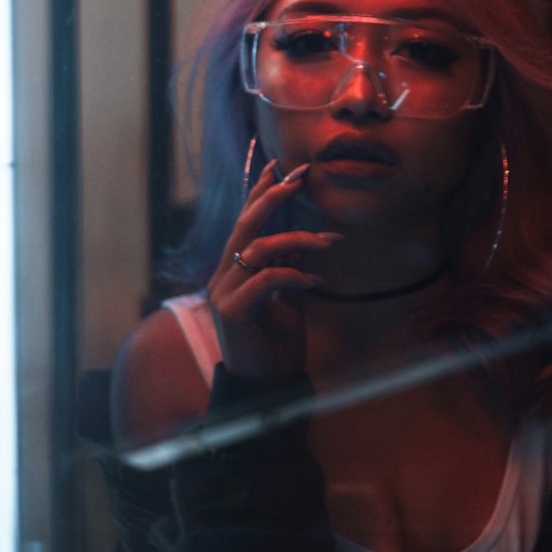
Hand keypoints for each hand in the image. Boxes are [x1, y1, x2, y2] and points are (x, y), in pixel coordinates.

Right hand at [206, 160, 341, 385]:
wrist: (268, 386)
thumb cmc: (277, 345)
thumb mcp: (290, 298)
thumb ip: (290, 268)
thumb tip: (305, 239)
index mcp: (235, 270)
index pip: (246, 221)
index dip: (261, 192)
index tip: (281, 165)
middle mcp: (225, 276)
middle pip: (246, 224)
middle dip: (273, 195)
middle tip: (300, 176)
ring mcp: (224, 292)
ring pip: (258, 247)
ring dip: (297, 239)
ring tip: (328, 242)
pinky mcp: (231, 311)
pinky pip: (265, 280)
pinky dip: (293, 275)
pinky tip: (314, 282)